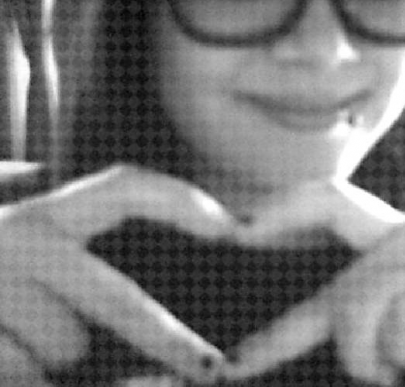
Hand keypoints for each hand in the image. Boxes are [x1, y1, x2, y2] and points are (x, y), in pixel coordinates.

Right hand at [0, 163, 235, 385]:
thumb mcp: (10, 215)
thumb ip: (49, 204)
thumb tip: (66, 188)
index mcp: (43, 212)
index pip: (125, 190)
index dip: (179, 201)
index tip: (231, 227)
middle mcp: (23, 242)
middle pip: (118, 300)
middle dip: (169, 341)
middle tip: (212, 367)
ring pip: (67, 349)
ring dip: (57, 353)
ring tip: (21, 325)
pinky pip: (29, 374)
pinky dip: (29, 370)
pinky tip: (14, 349)